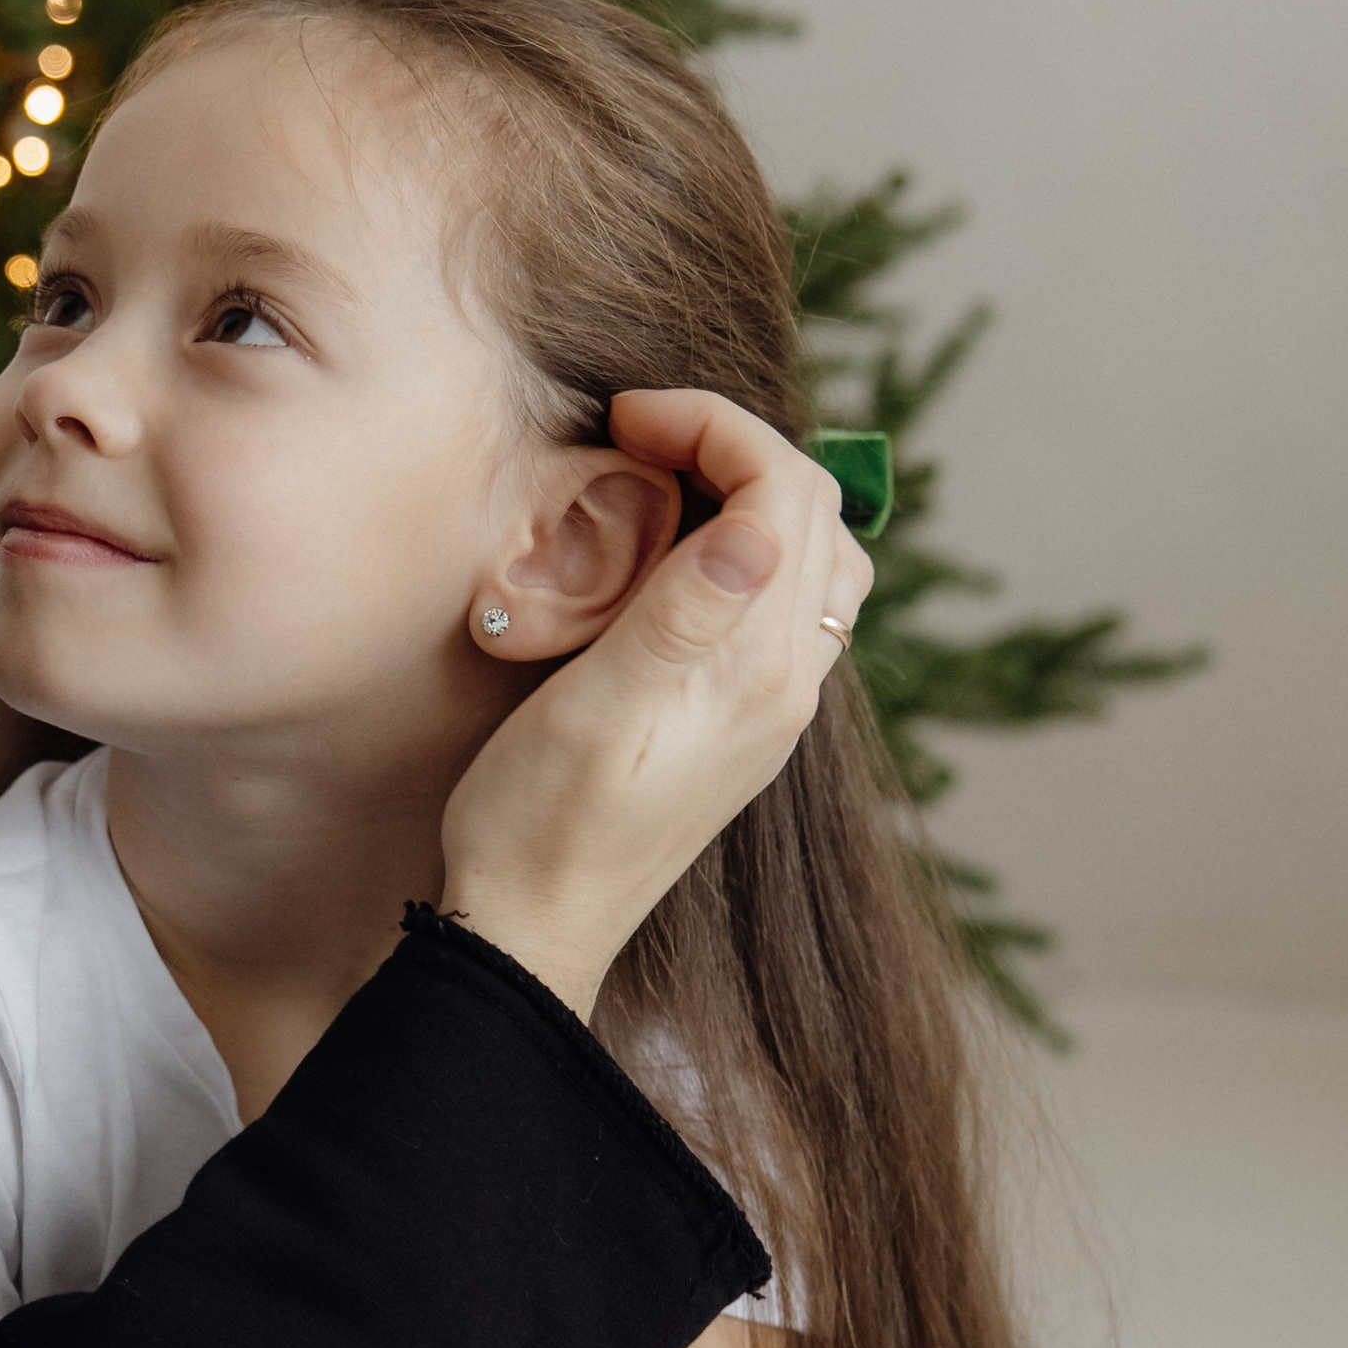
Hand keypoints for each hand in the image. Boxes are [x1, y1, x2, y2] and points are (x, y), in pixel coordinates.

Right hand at [440, 389, 872, 1017]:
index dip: (714, 428)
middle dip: (736, 445)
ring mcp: (773, 707)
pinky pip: (789, 605)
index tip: (628, 418)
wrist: (530, 929)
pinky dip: (753, 547)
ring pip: (816, 558)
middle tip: (638, 434)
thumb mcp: (596, 709)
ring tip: (666, 480)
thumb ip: (683, 614)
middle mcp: (787, 684)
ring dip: (755, 494)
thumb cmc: (540, 822)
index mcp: (755, 668)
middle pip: (815, 511)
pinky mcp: (745, 724)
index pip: (785, 492)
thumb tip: (759, 527)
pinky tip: (684, 555)